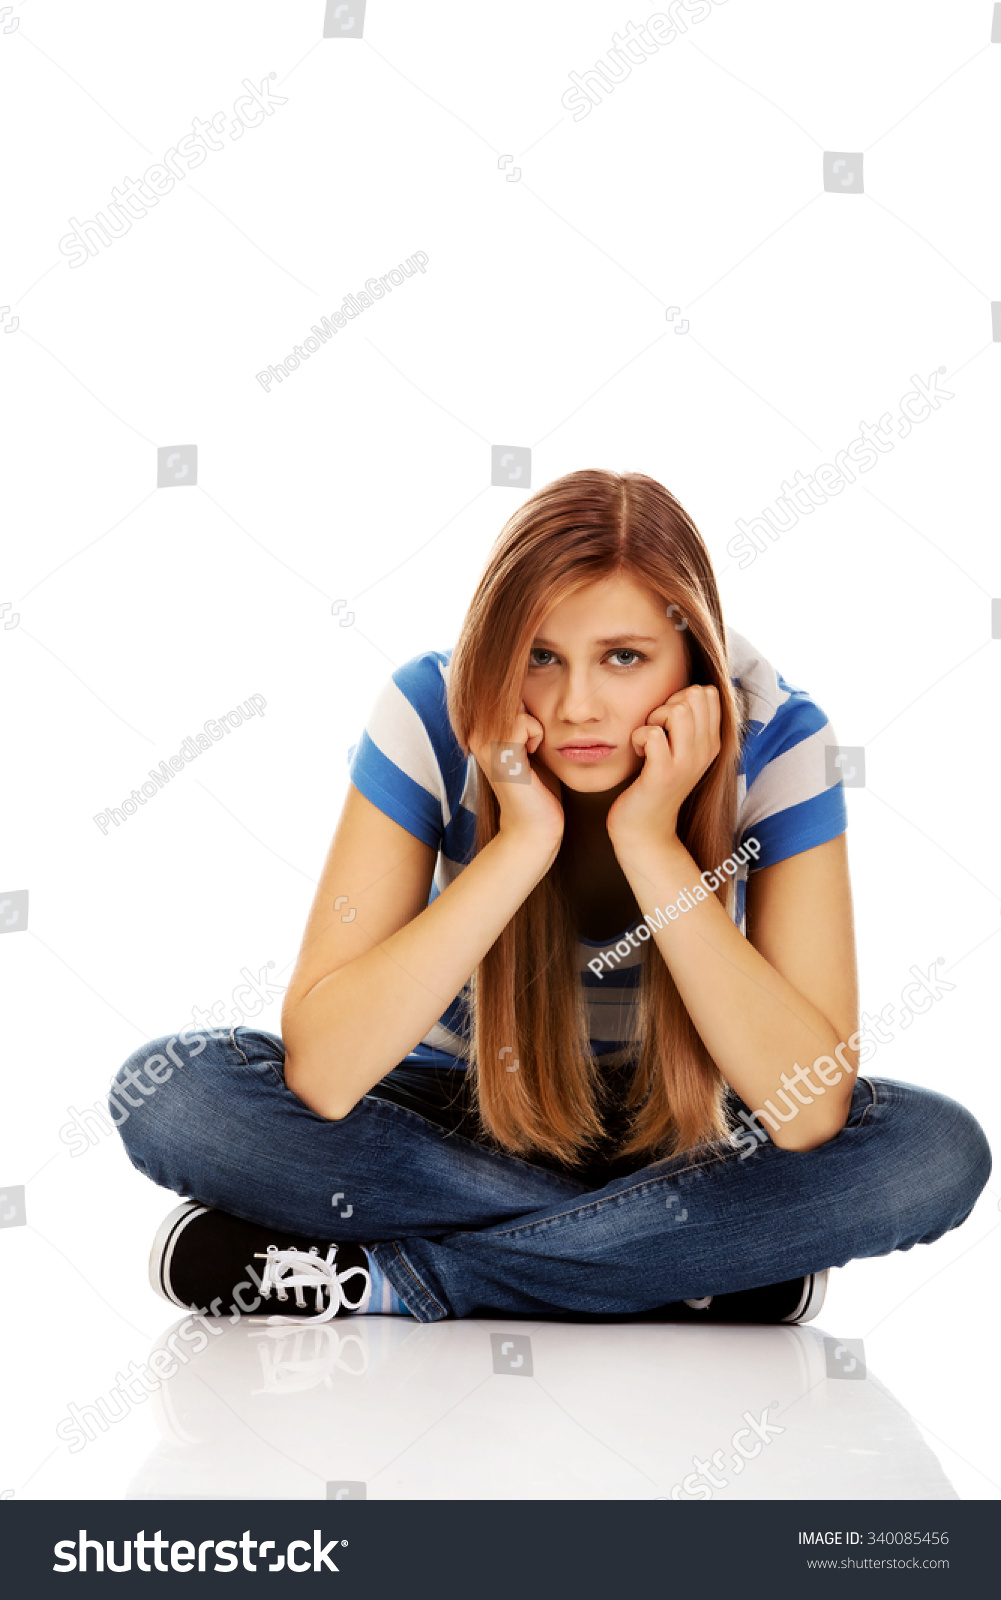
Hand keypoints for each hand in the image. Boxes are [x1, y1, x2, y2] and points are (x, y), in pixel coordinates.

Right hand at [468, 702, 563, 863]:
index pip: (503, 689)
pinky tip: (531, 756)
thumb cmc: (536, 786)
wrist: (533, 827)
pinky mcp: (498, 754)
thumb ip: (523, 716)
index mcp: (477, 728)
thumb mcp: (527, 742)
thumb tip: (527, 681)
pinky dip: (537, 735)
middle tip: (532, 745)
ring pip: (519, 706)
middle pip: (511, 693)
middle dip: (531, 712)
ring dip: (535, 726)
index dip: (526, 705)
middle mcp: (473, 732)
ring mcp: (483, 743)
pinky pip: (524, 722)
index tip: (529, 737)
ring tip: (531, 751)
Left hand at [605, 685, 720, 852]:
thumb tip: (685, 691)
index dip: (681, 698)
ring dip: (653, 718)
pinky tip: (638, 754)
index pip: (707, 693)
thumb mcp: (679, 751)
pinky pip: (652, 733)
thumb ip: (686, 723)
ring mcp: (686, 763)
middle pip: (694, 696)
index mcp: (711, 742)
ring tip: (648, 741)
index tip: (668, 722)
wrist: (645, 830)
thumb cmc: (655, 783)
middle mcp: (705, 751)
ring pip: (678, 710)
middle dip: (667, 704)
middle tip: (656, 730)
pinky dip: (638, 737)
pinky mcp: (663, 774)